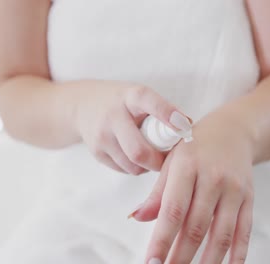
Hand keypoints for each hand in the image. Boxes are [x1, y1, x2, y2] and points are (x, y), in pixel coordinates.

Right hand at [73, 81, 189, 174]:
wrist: (82, 105)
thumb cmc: (122, 102)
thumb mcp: (139, 96)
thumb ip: (162, 110)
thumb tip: (188, 127)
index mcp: (131, 97)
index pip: (151, 103)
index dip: (168, 115)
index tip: (184, 126)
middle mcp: (114, 115)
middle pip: (139, 151)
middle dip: (158, 162)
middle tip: (168, 161)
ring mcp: (102, 135)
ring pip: (132, 165)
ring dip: (148, 167)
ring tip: (153, 157)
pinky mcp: (96, 151)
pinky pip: (124, 169)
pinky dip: (136, 168)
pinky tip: (136, 157)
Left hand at [130, 110, 253, 262]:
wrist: (233, 131)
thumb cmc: (195, 146)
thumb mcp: (172, 161)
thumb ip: (157, 192)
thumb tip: (138, 218)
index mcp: (188, 166)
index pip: (173, 211)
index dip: (161, 240)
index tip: (151, 262)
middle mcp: (213, 178)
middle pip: (196, 227)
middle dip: (180, 256)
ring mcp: (234, 190)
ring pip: (221, 234)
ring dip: (207, 261)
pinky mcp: (249, 198)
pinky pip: (244, 231)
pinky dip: (237, 255)